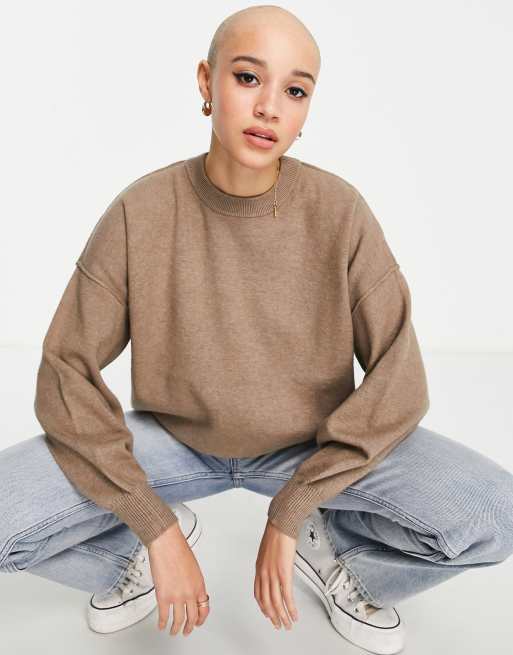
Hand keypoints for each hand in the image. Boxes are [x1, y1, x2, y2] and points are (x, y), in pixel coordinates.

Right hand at [148, 521, 209, 636]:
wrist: (167, 545)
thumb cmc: (179, 550)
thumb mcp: (193, 568)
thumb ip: (193, 582)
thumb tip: (190, 589)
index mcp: (199, 585)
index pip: (204, 608)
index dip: (201, 618)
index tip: (198, 622)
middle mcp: (190, 593)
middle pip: (192, 617)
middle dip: (189, 626)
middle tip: (187, 630)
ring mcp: (177, 597)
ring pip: (179, 620)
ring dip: (176, 628)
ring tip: (174, 631)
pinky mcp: (163, 597)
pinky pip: (164, 616)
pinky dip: (162, 623)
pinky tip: (161, 625)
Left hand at [254, 519, 298, 629]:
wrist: (281, 525)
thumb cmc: (276, 533)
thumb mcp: (267, 551)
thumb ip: (268, 563)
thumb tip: (273, 567)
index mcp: (259, 569)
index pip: (258, 594)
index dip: (263, 607)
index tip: (268, 614)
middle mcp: (264, 574)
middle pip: (266, 602)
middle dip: (273, 616)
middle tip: (278, 625)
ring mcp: (273, 575)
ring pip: (276, 603)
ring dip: (282, 617)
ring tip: (288, 624)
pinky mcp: (284, 574)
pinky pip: (286, 596)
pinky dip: (290, 608)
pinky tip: (294, 614)